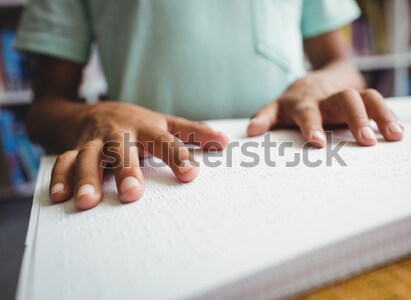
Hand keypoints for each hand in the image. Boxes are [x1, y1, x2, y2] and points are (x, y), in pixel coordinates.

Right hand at [49, 102, 228, 209]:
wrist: (94, 110)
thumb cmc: (136, 122)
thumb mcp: (164, 122)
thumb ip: (193, 133)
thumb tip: (225, 142)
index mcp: (146, 128)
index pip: (166, 141)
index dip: (178, 157)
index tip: (189, 175)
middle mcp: (120, 134)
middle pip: (122, 150)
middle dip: (125, 171)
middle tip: (131, 194)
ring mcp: (95, 141)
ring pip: (88, 157)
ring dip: (86, 177)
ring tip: (87, 202)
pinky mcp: (75, 149)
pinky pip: (65, 161)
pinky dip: (60, 177)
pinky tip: (60, 196)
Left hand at [247, 76, 403, 146]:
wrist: (318, 80)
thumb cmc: (295, 103)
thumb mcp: (278, 108)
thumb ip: (265, 117)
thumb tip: (251, 132)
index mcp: (303, 102)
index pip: (307, 112)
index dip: (311, 125)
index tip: (317, 142)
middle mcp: (327, 97)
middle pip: (344, 100)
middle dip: (355, 119)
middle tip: (366, 141)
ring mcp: (347, 95)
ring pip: (367, 97)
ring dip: (380, 116)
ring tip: (393, 136)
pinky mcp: (363, 97)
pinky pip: (379, 102)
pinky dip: (389, 116)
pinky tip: (399, 133)